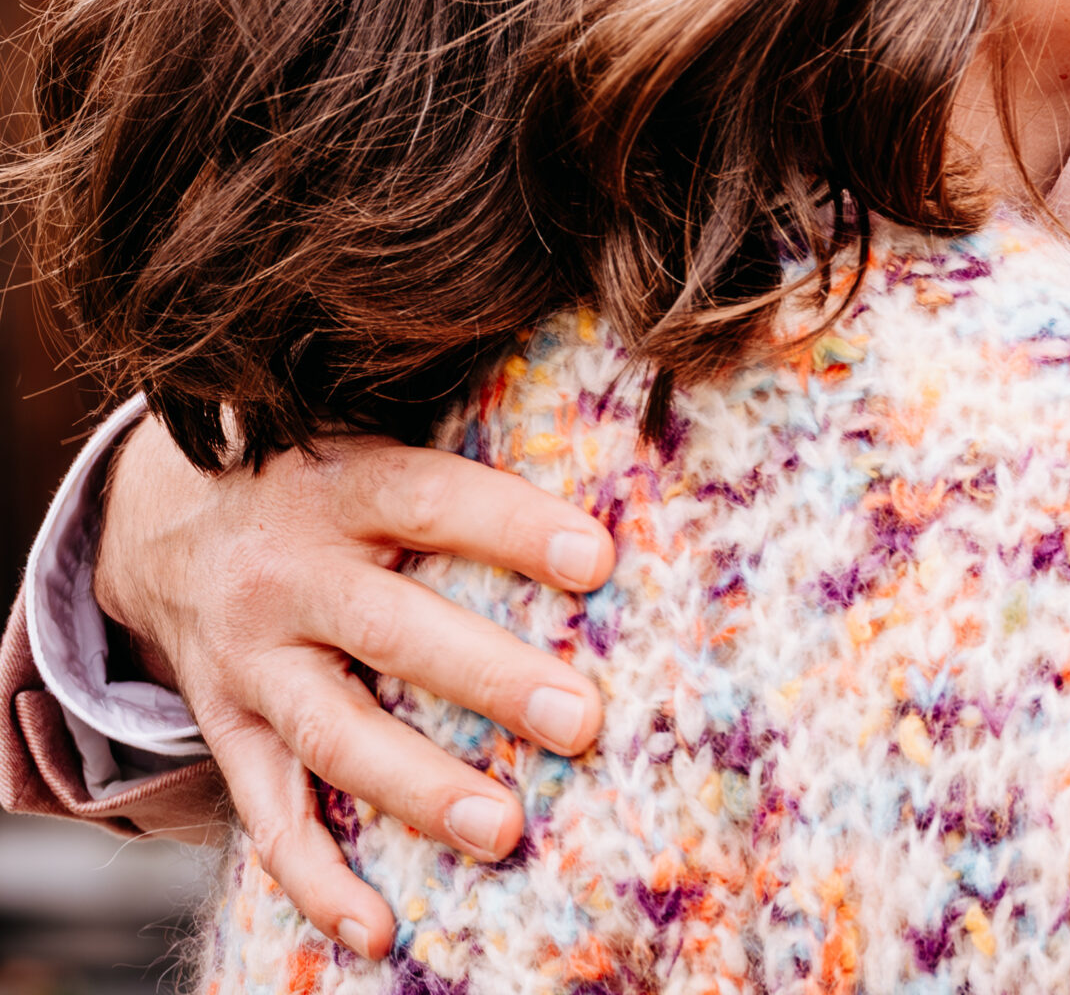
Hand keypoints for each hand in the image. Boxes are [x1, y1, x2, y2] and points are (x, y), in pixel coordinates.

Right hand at [95, 414, 614, 960]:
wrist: (165, 517)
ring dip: (421, 790)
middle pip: (393, 630)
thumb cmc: (324, 475)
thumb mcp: (372, 434)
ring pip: (335, 734)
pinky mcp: (226, 731)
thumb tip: (609, 460)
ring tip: (505, 831)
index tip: (598, 560)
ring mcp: (250, 662)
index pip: (433, 499)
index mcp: (342, 486)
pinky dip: (318, 881)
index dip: (513, 527)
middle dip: (490, 679)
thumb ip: (464, 455)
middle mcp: (288, 576)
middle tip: (582, 721)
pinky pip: (269, 816)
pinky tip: (378, 930)